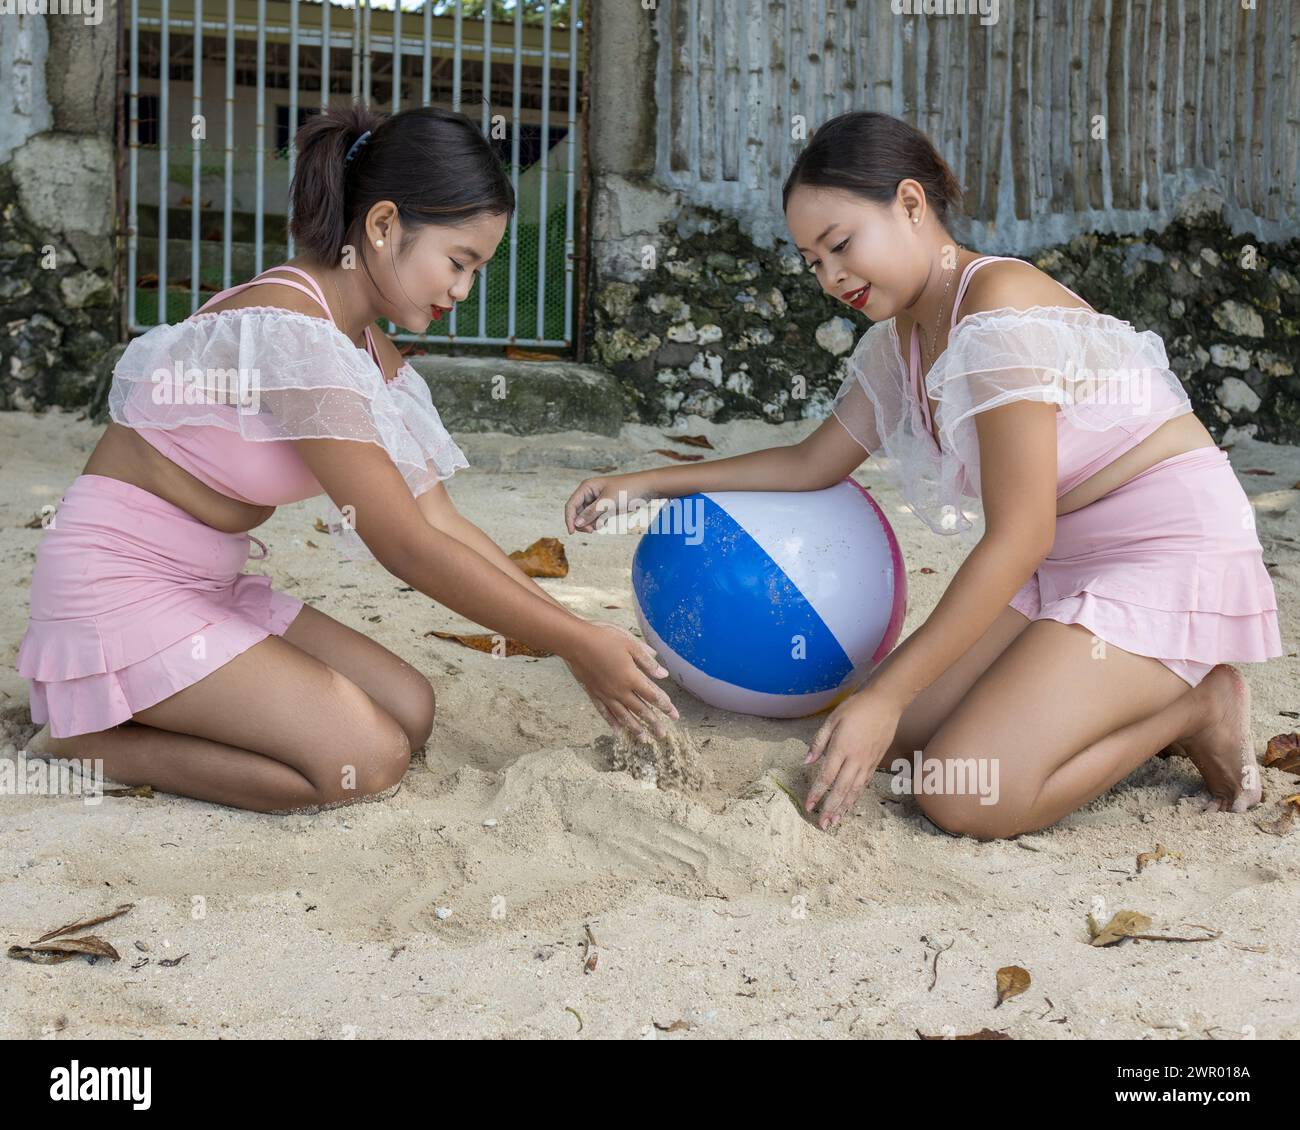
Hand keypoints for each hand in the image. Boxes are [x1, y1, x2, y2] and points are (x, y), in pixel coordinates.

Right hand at [562, 622, 678, 738]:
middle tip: (662, 735)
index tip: (674, 716)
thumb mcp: (630, 644)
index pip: (652, 695)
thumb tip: (663, 675)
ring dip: (635, 728)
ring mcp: (605, 694)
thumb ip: (647, 661)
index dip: (665, 706)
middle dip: (653, 723)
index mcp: (631, 677)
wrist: (575, 642)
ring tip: (644, 739)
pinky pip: (604, 712)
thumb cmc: (604, 638)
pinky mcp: (593, 694)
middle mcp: (619, 690)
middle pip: (640, 710)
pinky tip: (618, 731)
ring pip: (623, 716)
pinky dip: (612, 723)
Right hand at [565, 472, 656, 533]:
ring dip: (591, 524)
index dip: (569, 519)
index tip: (572, 532)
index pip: (571, 505)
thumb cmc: (627, 490)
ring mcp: (597, 501)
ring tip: (602, 524)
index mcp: (587, 487)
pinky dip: (598, 523)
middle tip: (591, 531)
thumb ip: (591, 513)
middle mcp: (589, 493)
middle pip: (577, 513)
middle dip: (582, 523)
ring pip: (586, 518)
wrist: (647, 488)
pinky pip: (596, 519)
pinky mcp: (605, 508)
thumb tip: (576, 523)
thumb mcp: (608, 502)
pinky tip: (606, 522)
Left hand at [803, 687, 903, 829]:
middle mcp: (855, 759)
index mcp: (841, 748)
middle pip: (841, 790)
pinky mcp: (876, 762)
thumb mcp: (832, 719)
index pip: (826, 777)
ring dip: (844, 808)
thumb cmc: (856, 708)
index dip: (817, 793)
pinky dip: (856, 797)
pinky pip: (864, 784)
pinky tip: (850, 805)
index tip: (808, 806)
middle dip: (830, 808)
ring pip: (854, 791)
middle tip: (822, 824)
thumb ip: (819, 742)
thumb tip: (807, 761)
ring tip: (835, 821)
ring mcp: (868, 762)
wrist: (885, 703)